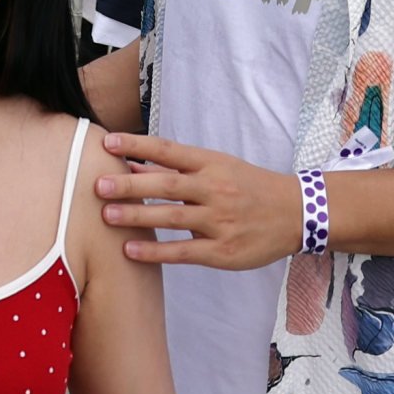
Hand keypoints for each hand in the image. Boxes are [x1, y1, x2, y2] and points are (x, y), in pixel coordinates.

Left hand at [97, 131, 303, 268]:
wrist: (295, 213)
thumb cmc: (249, 187)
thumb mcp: (218, 167)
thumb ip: (176, 169)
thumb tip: (133, 163)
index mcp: (211, 164)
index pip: (168, 151)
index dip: (137, 145)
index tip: (108, 142)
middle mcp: (214, 189)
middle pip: (166, 185)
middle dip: (130, 184)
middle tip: (98, 184)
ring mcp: (219, 221)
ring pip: (172, 217)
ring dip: (137, 216)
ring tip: (106, 215)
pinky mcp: (223, 250)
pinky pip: (184, 252)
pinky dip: (156, 251)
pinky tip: (131, 250)